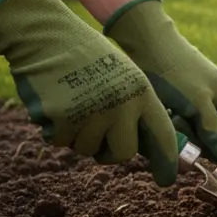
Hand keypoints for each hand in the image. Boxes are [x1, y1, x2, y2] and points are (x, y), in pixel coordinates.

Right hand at [0, 0, 179, 184]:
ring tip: (74, 103)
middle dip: (109, 152)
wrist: (48, 36)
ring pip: (87, 149)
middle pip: (123, 153)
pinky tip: (56, 103)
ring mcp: (92, 112)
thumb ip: (136, 108)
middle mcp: (122, 104)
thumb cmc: (88, 58)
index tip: (168, 180)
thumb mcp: (125, 77)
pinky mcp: (62, 118)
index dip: (167, 160)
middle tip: (98, 138)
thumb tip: (148, 148)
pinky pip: (60, 141)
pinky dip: (55, 129)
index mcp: (142, 92)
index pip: (162, 134)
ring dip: (78, 136)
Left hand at [103, 0, 216, 168]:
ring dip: (186, 140)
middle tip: (181, 139)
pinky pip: (190, 128)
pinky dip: (177, 130)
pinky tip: (165, 121)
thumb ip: (216, 132)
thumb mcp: (195, 104)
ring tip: (171, 123)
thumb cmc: (173, 72)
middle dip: (201, 149)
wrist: (148, 42)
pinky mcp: (193, 103)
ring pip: (203, 138)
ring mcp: (211, 103)